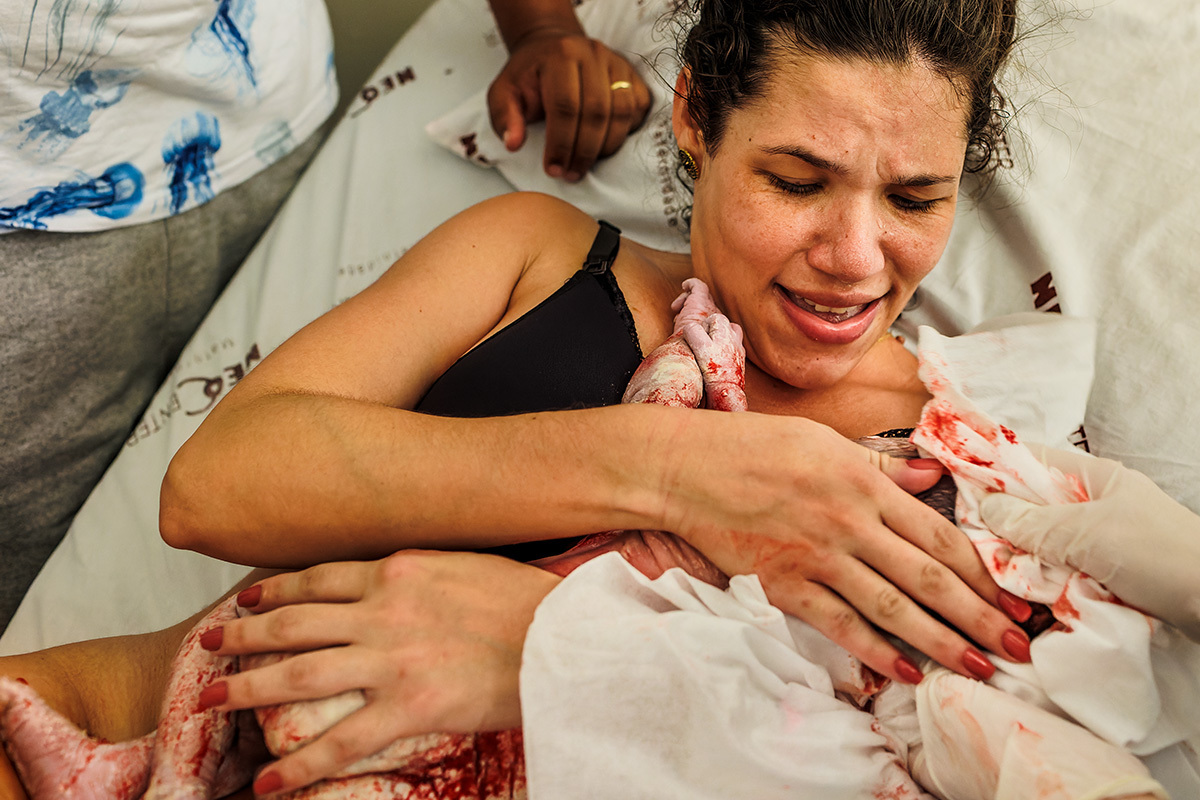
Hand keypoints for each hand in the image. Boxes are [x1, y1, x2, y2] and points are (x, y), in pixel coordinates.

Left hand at [194, 551, 560, 795]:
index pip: (320, 578)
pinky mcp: (411, 705)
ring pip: (300, 673)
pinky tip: (267, 781)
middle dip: (243, 634)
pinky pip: (342, 741)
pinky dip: (299, 765)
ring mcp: (393, 658)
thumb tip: (403, 579)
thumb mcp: (467, 565)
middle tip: (210, 642)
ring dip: (248, 686)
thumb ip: (424, 573)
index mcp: (399, 570)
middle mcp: (385, 609)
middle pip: (293, 621)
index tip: (247, 598)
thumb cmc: (528, 600)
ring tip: (211, 698)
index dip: (275, 589)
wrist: (565, 635)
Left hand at [487, 29, 650, 179]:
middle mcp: (592, 54)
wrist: (552, 46)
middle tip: (571, 174)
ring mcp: (616, 62)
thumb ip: (504, 117)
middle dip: (584, 151)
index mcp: (560, 55)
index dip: (561, 143)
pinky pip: (638, 107)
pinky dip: (625, 132)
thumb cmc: (529, 75)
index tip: (553, 169)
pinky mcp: (632, 73)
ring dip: (606, 146)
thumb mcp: (504, 92)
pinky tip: (605, 145)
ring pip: (622, 112)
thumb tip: (513, 144)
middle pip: (597, 111)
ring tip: (586, 164)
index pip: (566, 106)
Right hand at [660, 412, 1033, 685]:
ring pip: (892, 607)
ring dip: (940, 641)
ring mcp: (817, 556)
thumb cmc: (752, 448)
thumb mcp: (823, 441)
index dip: (982, 571)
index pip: (938, 535)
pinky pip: (837, 623)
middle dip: (979, 615)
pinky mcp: (784, 583)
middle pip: (928, 577)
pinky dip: (872, 649)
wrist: (686, 469)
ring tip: (978, 666)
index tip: (1012, 597)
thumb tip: (930, 475)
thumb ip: (880, 464)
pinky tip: (901, 670)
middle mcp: (849, 521)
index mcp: (864, 481)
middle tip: (1019, 645)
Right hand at [979, 444, 1199, 641]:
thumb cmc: (1159, 555)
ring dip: (1021, 562)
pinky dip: (1042, 586)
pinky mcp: (1104, 575)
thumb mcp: (1085, 534)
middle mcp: (1092, 504)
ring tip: (998, 575)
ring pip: (1040, 545)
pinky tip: (1026, 598)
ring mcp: (1099, 541)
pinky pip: (1058, 574)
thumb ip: (1030, 522)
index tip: (953, 483)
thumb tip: (984, 507)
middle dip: (1002, 526)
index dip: (989, 468)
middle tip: (973, 543)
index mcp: (1091, 476)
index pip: (1027, 459)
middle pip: (1029, 506)